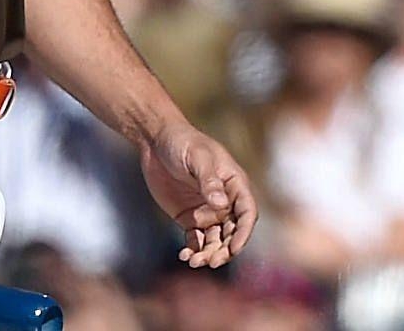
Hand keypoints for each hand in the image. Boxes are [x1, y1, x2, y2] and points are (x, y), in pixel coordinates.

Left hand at [138, 123, 256, 268]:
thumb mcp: (197, 157)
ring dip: (209, 253)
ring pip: (215, 239)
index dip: (243, 233)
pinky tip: (185, 256)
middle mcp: (225, 201)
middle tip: (211, 261)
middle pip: (232, 232)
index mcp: (234, 185)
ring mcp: (207, 211)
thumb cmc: (182, 142)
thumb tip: (222, 205)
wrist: (156, 141)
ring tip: (195, 262)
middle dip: (225, 249)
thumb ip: (209, 181)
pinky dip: (193, 249)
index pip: (247, 213)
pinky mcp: (189, 217)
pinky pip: (196, 238)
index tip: (234, 248)